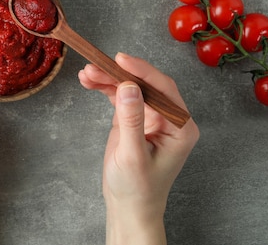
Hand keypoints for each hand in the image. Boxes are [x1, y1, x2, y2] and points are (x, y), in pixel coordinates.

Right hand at [78, 53, 198, 244]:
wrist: (128, 207)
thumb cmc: (138, 189)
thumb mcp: (133, 156)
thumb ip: (132, 121)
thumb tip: (130, 88)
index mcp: (180, 127)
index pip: (164, 90)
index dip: (142, 72)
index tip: (121, 60)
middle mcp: (168, 118)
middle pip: (144, 84)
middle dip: (119, 73)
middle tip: (97, 65)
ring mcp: (150, 116)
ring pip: (130, 87)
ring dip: (108, 78)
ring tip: (87, 73)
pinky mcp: (133, 117)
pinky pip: (120, 96)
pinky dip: (104, 87)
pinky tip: (90, 81)